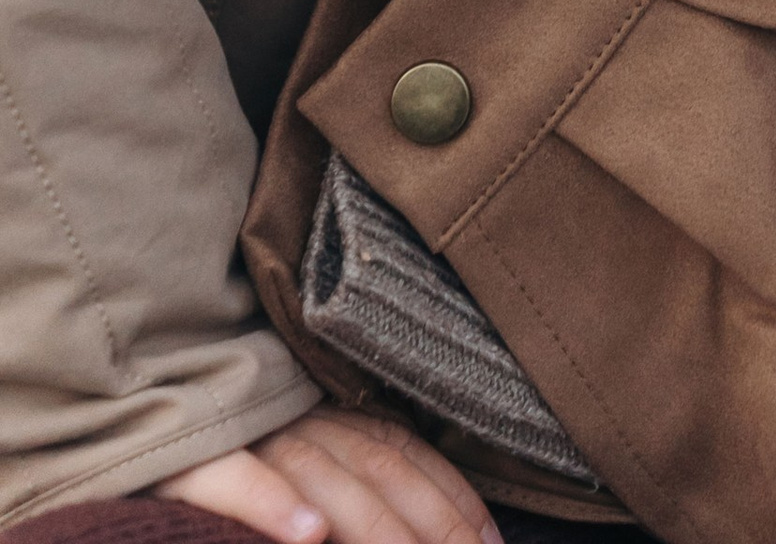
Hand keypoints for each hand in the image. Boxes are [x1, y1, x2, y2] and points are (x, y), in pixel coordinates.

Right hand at [168, 409, 498, 543]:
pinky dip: (273, 506)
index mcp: (329, 413)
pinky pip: (236, 481)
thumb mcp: (306, 441)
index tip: (490, 542)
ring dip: (372, 522)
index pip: (405, 453)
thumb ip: (358, 465)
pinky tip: (307, 536)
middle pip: (378, 471)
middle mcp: (299, 419)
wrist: (140, 392)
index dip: (452, 496)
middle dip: (430, 523)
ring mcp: (249, 435)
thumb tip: (436, 519)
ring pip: (322, 479)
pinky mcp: (192, 456)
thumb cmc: (237, 429)